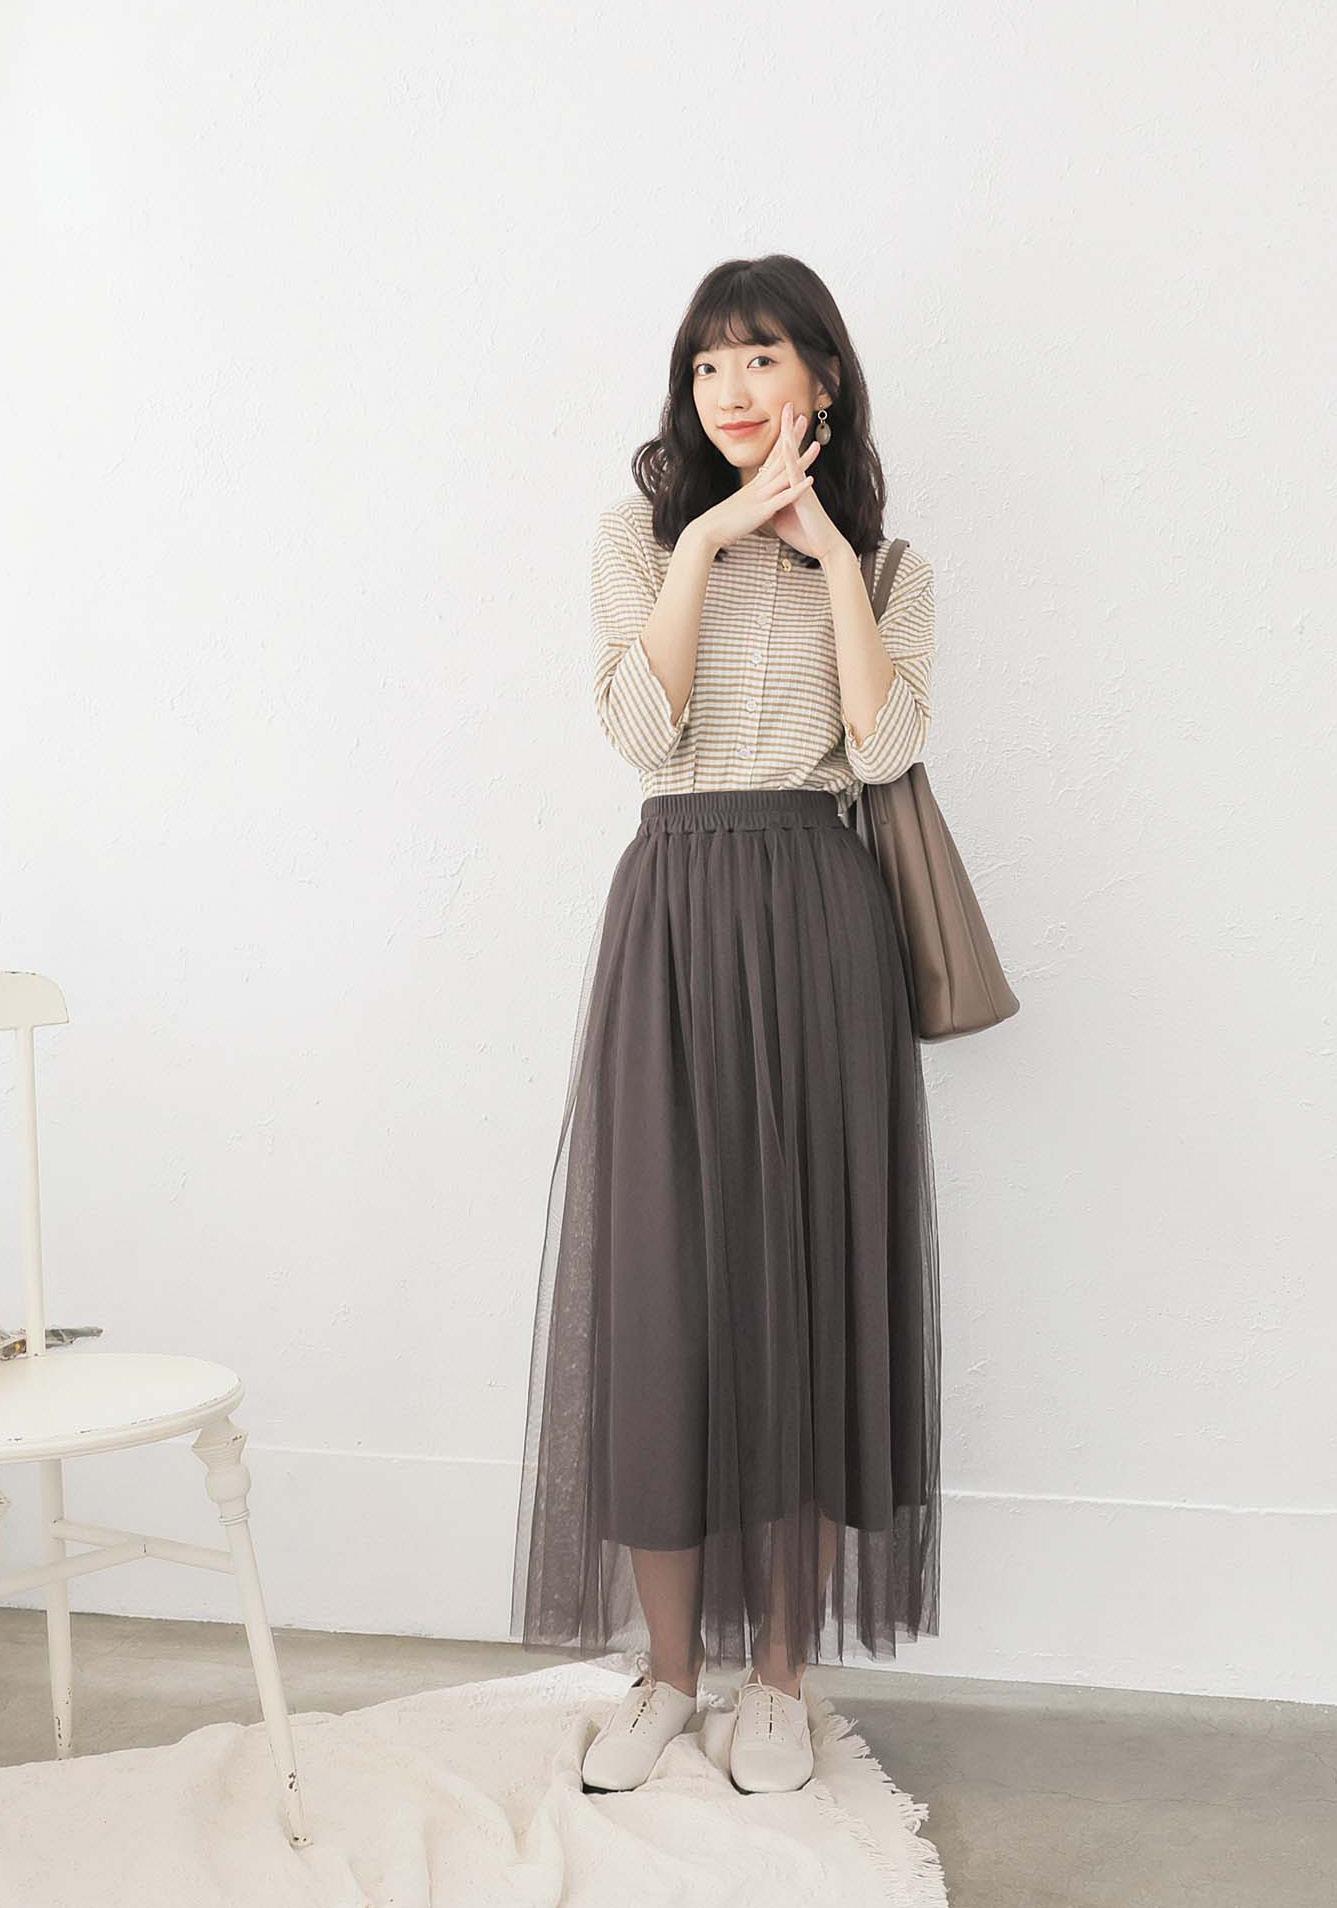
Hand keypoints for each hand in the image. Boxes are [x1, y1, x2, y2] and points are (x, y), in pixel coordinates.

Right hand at [691, 411, 820, 551]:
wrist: (706, 532)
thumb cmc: (720, 523)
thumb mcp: (738, 507)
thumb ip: (748, 500)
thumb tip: (753, 499)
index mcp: (753, 485)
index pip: (770, 457)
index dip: (781, 440)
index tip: (789, 425)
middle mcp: (758, 486)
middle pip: (779, 458)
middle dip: (791, 438)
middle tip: (802, 417)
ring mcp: (760, 497)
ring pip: (784, 475)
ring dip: (801, 461)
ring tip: (817, 447)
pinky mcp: (762, 511)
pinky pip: (783, 498)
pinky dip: (797, 489)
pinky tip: (810, 481)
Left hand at [767, 403, 842, 559]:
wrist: (824, 546)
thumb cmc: (805, 533)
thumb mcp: (782, 517)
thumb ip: (775, 504)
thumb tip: (766, 501)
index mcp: (790, 485)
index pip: (784, 458)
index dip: (781, 439)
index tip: (778, 423)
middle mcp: (797, 481)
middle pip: (791, 449)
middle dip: (789, 427)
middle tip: (787, 404)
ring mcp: (801, 485)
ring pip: (794, 455)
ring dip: (791, 434)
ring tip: (789, 414)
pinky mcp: (804, 495)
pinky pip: (796, 473)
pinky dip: (792, 459)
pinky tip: (788, 446)